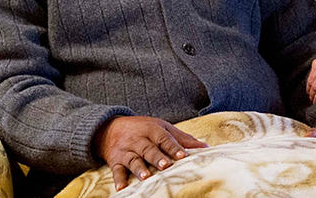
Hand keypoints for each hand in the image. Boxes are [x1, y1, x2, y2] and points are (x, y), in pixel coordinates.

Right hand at [92, 116, 207, 190]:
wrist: (111, 127)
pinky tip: (121, 188)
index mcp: (152, 130)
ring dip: (139, 168)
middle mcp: (139, 140)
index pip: (164, 138)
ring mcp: (127, 151)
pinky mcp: (116, 160)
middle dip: (156, 157)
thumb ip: (182, 138)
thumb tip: (204, 147)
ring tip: (146, 177)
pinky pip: (117, 170)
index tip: (183, 155)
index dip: (174, 147)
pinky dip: (118, 179)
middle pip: (148, 148)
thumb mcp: (162, 128)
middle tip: (165, 166)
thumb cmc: (143, 129)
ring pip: (133, 159)